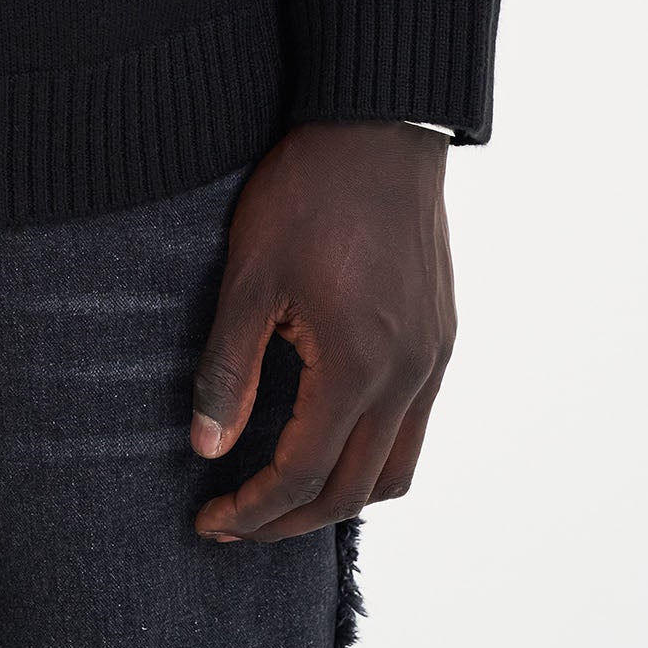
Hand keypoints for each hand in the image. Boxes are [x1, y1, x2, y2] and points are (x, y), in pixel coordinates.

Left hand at [190, 122, 453, 542]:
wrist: (378, 125)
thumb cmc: (307, 191)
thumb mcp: (250, 276)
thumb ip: (230, 368)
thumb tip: (207, 448)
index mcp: (358, 367)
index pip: (302, 476)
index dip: (252, 510)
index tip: (209, 522)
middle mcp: (408, 376)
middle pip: (354, 491)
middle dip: (291, 520)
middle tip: (237, 521)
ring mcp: (433, 358)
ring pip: (397, 468)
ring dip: (340, 494)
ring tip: (282, 492)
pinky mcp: (441, 336)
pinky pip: (416, 425)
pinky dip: (372, 452)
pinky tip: (329, 432)